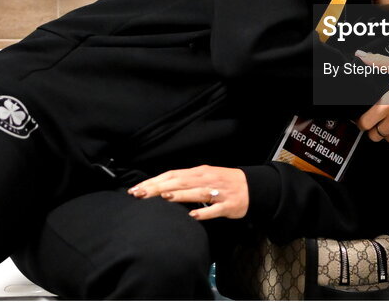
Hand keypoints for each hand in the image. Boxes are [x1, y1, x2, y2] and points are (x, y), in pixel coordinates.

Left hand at [128, 165, 249, 219]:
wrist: (252, 187)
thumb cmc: (224, 182)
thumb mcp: (204, 177)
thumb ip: (186, 181)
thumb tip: (161, 186)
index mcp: (199, 172)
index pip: (172, 174)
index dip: (154, 181)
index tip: (136, 189)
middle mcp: (207, 179)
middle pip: (180, 182)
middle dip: (159, 187)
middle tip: (140, 194)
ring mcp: (218, 192)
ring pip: (197, 193)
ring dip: (180, 195)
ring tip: (163, 197)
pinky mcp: (228, 205)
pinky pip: (215, 210)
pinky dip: (204, 212)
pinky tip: (193, 216)